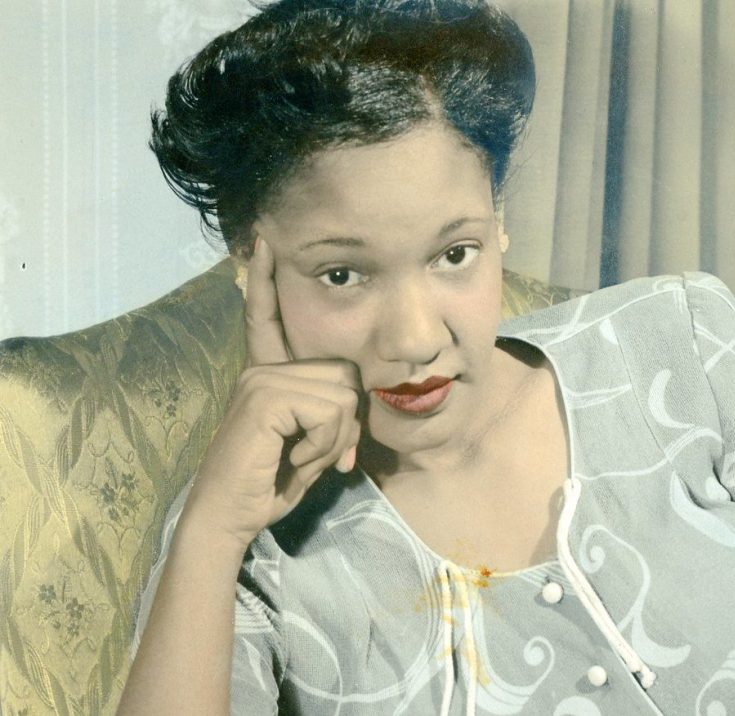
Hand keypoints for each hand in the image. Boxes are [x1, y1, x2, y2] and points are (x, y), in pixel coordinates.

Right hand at [182, 238, 361, 549]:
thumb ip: (330, 416)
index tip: (262, 240)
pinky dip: (324, 445)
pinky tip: (292, 458)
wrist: (229, 517)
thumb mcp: (310, 444)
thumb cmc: (268, 484)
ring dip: (334, 440)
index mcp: (267, 375)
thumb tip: (359, 405)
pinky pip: (330, 413)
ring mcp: (260, 380)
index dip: (266, 281)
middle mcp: (261, 369)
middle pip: (345, 374)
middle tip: (314, 455)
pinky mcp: (265, 397)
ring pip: (343, 396)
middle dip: (346, 425)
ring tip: (298, 457)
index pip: (266, 319)